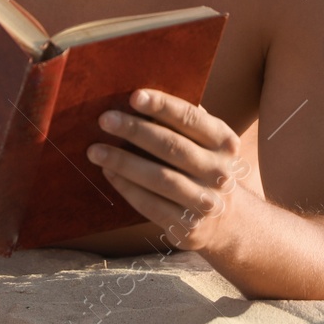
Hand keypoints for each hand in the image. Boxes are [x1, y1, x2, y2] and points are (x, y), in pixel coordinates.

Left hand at [87, 89, 251, 252]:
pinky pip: (151, 205)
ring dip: (124, 162)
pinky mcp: (188, 227)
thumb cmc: (203, 167)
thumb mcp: (206, 142)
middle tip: (105, 119)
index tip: (134, 96)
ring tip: (96, 150)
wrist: (227, 220)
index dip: (162, 106)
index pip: (191, 119)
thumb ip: (182, 122)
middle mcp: (219, 171)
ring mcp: (205, 202)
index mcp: (224, 142)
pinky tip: (108, 173)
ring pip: (160, 178)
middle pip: (172, 147)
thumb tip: (137, 96)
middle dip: (136, 131)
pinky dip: (127, 187)